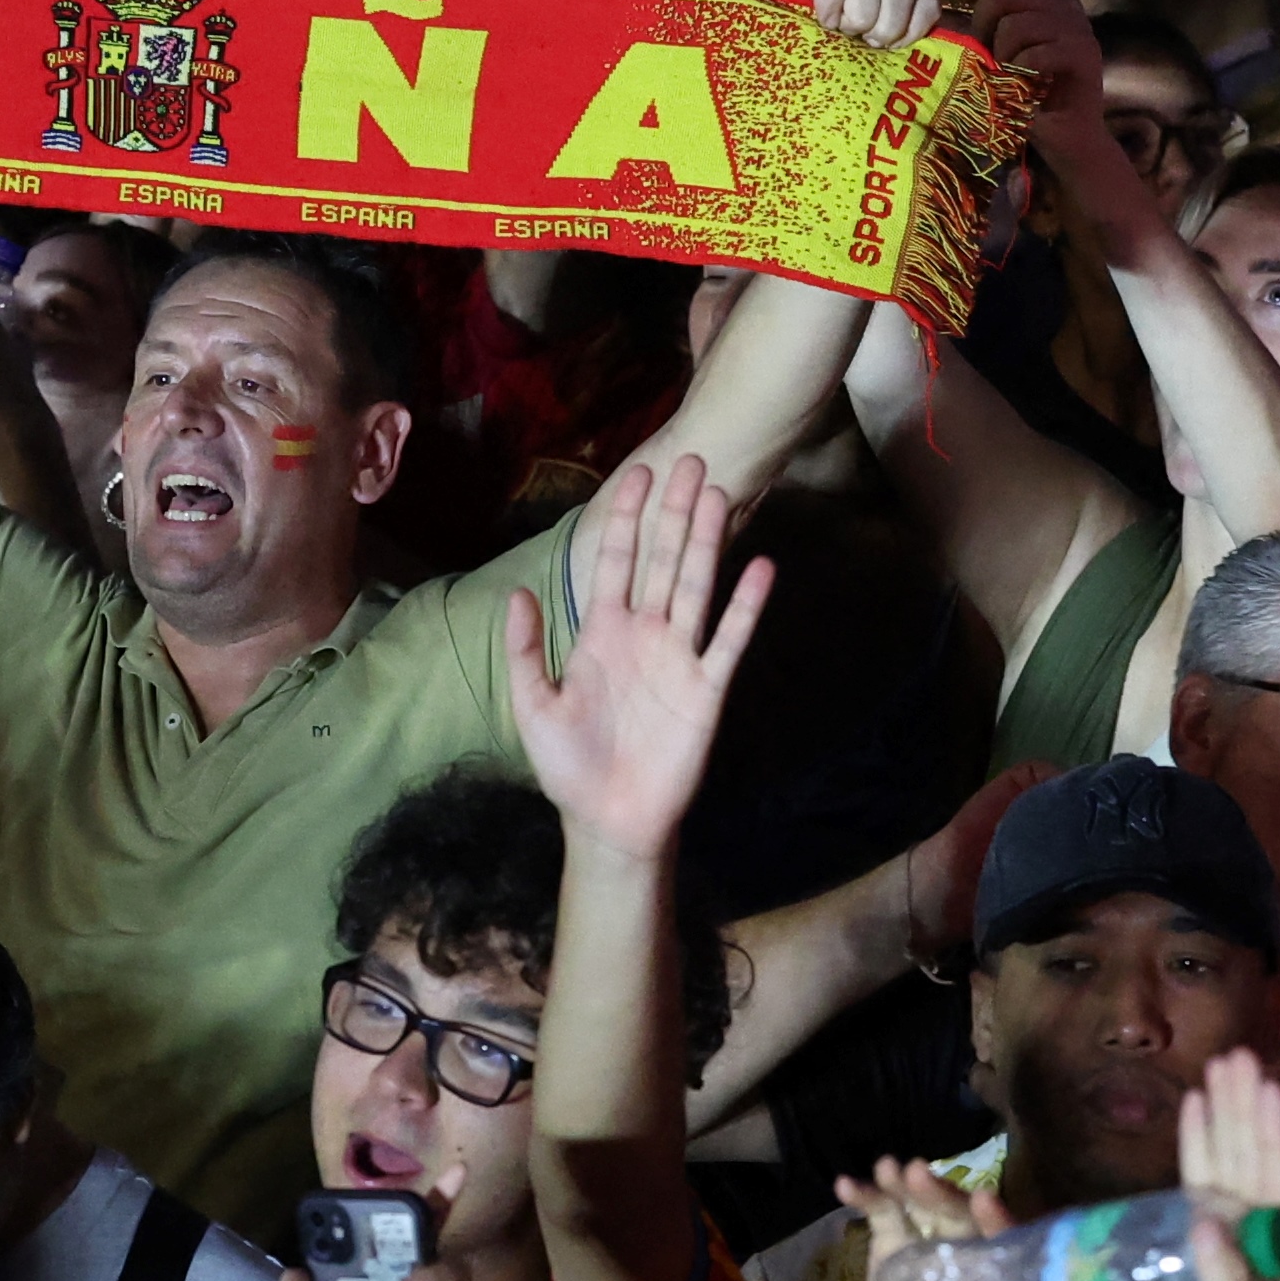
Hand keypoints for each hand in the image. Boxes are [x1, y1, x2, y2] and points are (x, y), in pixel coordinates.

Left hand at [501, 456, 771, 867]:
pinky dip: (746, 606)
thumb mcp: (533, 706)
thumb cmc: (568, 765)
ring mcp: (678, 658)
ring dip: (707, 542)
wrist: (608, 820)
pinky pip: (728, 640)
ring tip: (720, 495)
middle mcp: (643, 634)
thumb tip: (518, 594)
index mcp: (601, 632)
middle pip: (661, 560)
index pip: (615, 562)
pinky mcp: (706, 690)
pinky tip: (762, 568)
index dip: (624, 518)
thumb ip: (527, 651)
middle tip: (690, 460)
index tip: (636, 473)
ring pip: (696, 586)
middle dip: (673, 512)